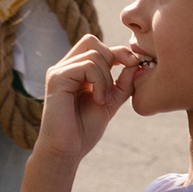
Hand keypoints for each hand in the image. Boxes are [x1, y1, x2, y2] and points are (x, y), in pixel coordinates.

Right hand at [36, 34, 144, 163]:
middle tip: (116, 84)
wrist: (66, 151)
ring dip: (106, 77)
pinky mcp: (57, 78)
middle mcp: (64, 67)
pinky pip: (86, 65)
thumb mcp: (109, 103)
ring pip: (93, 53)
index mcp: (75, 71)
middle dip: (112, 57)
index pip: (96, 46)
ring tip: (103, 99)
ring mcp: (59, 71)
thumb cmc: (83, 130)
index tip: (134, 64)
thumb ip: (121, 85)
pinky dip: (99, 82)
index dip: (118, 52)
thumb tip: (135, 64)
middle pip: (91, 41)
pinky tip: (97, 100)